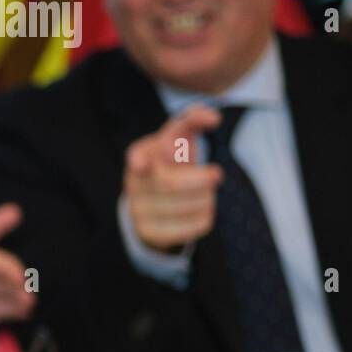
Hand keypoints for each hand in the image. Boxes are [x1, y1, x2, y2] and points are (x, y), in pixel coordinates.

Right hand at [123, 104, 224, 252]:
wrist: (153, 202)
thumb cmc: (172, 164)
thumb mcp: (178, 138)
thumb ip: (193, 120)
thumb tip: (213, 118)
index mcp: (140, 157)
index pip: (137, 157)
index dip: (139, 161)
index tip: (143, 165)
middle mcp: (134, 184)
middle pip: (169, 184)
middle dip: (198, 180)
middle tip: (218, 175)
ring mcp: (138, 211)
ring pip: (179, 209)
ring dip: (204, 200)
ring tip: (210, 195)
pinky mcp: (149, 234)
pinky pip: (182, 231)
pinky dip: (202, 220)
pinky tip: (205, 211)